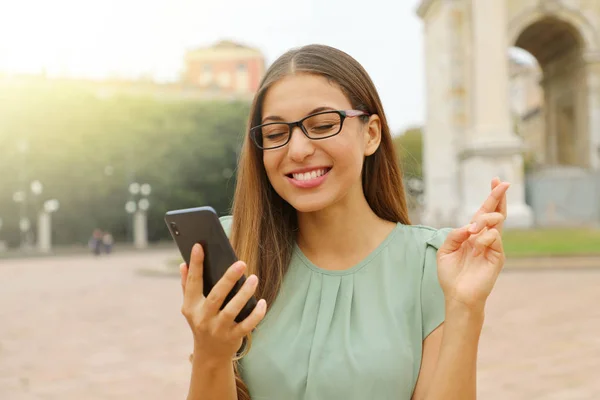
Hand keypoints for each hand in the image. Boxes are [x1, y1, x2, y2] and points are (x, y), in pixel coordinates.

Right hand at [180, 243, 266, 361]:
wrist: (209, 355)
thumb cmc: (202, 322)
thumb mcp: (191, 307)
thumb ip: (187, 286)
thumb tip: (183, 264)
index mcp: (191, 307)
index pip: (193, 282)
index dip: (195, 264)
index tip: (199, 246)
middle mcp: (203, 318)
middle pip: (216, 296)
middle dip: (228, 279)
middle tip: (241, 263)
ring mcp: (218, 329)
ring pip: (232, 310)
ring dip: (244, 294)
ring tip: (254, 278)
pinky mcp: (232, 337)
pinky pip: (246, 325)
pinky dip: (256, 314)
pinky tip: (263, 302)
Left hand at [437, 177, 508, 311]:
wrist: (457, 295)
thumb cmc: (450, 275)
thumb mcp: (445, 250)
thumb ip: (455, 235)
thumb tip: (469, 226)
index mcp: (472, 235)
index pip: (483, 212)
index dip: (490, 197)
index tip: (495, 180)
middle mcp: (485, 238)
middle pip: (496, 213)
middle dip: (498, 197)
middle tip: (502, 183)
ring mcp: (493, 247)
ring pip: (497, 222)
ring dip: (484, 220)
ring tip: (472, 230)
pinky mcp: (497, 257)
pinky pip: (495, 238)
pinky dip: (485, 237)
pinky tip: (476, 244)